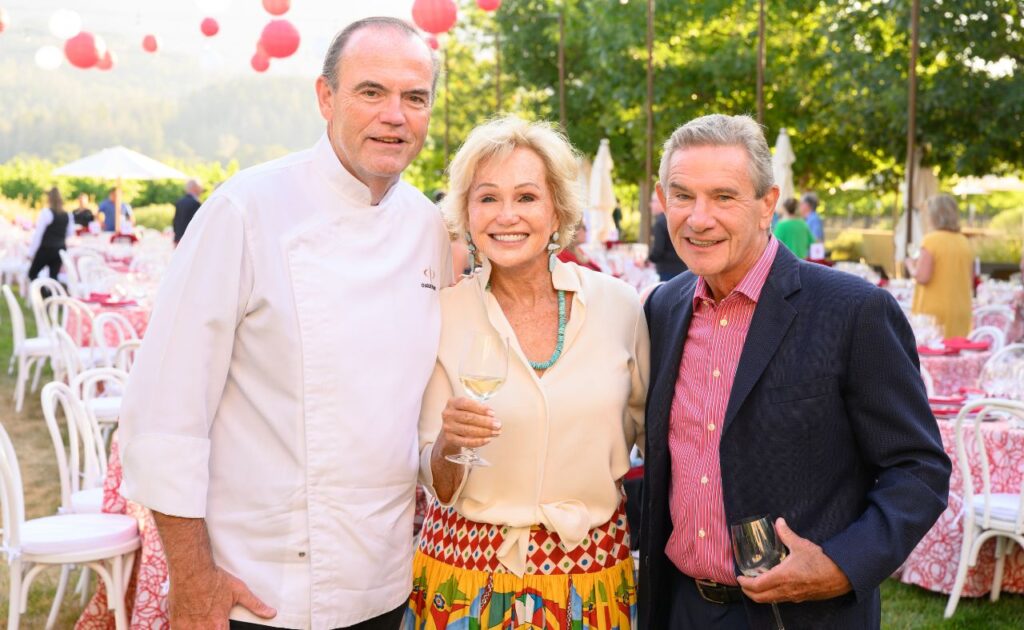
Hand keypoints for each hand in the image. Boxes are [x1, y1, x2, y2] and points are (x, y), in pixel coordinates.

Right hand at [168, 565, 275, 629]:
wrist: (192, 570)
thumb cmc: (214, 579)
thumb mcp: (239, 591)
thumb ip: (255, 605)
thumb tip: (270, 613)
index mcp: (219, 625)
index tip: (225, 628)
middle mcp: (202, 629)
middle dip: (213, 629)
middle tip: (215, 625)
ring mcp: (187, 627)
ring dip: (200, 629)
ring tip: (203, 623)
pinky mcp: (176, 622)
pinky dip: (186, 629)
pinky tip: (192, 624)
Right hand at [437, 396, 499, 453]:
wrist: (449, 434)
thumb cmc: (462, 419)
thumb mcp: (467, 410)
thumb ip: (478, 410)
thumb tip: (492, 416)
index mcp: (453, 403)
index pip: (466, 403)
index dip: (480, 408)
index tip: (492, 413)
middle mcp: (448, 414)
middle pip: (469, 417)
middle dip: (486, 422)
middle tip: (498, 425)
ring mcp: (447, 427)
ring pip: (468, 430)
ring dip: (485, 432)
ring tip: (496, 432)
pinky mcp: (450, 439)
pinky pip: (466, 442)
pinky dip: (478, 441)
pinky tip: (488, 439)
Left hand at [737, 518, 851, 603]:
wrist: (842, 576)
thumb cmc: (822, 561)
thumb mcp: (802, 544)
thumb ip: (786, 533)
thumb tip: (779, 522)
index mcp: (782, 577)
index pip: (756, 586)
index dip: (744, 583)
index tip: (739, 577)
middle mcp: (786, 590)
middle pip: (760, 598)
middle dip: (748, 593)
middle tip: (743, 584)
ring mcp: (794, 596)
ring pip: (770, 601)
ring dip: (760, 595)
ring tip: (755, 585)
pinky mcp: (801, 598)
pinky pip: (781, 600)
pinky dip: (772, 596)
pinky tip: (773, 587)